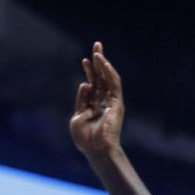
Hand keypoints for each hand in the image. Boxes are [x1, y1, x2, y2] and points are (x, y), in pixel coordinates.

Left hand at [70, 41, 124, 158]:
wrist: (96, 150)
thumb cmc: (85, 138)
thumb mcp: (78, 116)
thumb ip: (82, 100)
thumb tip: (85, 84)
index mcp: (95, 105)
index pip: (94, 83)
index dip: (89, 71)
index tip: (84, 59)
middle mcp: (104, 101)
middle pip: (102, 77)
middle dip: (98, 61)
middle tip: (97, 45)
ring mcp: (111, 101)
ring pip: (108, 78)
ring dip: (103, 63)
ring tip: (98, 50)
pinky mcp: (117, 103)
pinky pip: (114, 84)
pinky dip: (109, 73)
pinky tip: (104, 63)